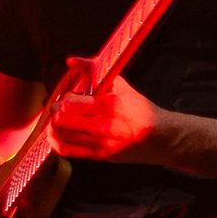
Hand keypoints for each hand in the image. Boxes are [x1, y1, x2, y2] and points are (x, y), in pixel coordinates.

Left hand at [48, 59, 167, 162]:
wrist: (162, 137)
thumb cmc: (142, 110)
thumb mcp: (121, 85)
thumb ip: (94, 71)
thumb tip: (71, 61)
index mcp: (108, 105)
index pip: (70, 103)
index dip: (64, 99)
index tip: (68, 97)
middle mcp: (103, 126)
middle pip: (61, 120)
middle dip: (55, 112)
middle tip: (58, 109)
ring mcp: (101, 143)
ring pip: (61, 135)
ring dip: (54, 126)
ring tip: (58, 121)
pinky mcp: (100, 156)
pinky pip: (68, 151)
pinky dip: (56, 142)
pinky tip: (56, 135)